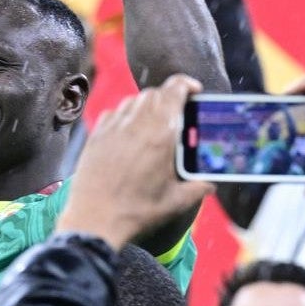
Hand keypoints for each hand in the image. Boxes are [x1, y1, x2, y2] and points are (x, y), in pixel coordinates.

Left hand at [54, 74, 212, 249]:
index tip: (194, 90)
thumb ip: (196, 189)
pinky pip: (113, 113)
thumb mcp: (175, 202)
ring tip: (154, 124)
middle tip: (177, 114)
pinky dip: (125, 116)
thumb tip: (209, 185)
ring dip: (147, 105)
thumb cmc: (136, 211)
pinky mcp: (96, 136)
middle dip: (168, 97)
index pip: (174, 90)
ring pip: (133, 100)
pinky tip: (129, 133)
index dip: (186, 85)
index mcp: (160, 134)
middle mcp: (136, 124)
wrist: (95, 220)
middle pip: (154, 93)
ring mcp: (113, 128)